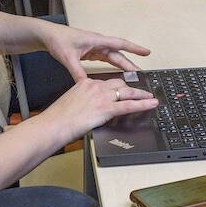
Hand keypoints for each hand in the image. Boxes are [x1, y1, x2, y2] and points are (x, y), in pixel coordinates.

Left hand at [36, 20, 150, 82]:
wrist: (47, 36)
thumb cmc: (58, 40)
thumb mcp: (68, 57)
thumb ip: (77, 72)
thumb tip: (85, 85)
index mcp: (96, 40)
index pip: (120, 44)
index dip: (134, 48)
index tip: (146, 52)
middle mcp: (98, 43)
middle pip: (118, 54)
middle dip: (130, 63)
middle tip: (141, 73)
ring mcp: (95, 48)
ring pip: (113, 58)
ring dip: (122, 65)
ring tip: (132, 75)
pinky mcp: (90, 52)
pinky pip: (105, 60)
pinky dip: (112, 66)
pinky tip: (116, 73)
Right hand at [38, 76, 157, 141]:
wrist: (54, 124)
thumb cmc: (58, 118)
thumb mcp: (71, 102)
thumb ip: (82, 101)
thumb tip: (89, 108)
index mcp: (86, 83)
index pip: (106, 82)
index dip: (116, 87)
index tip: (122, 89)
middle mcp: (96, 87)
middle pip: (119, 84)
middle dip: (131, 88)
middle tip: (141, 91)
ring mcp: (103, 97)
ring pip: (127, 92)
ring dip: (141, 94)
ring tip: (150, 96)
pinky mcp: (107, 108)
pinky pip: (129, 105)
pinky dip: (143, 104)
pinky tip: (152, 103)